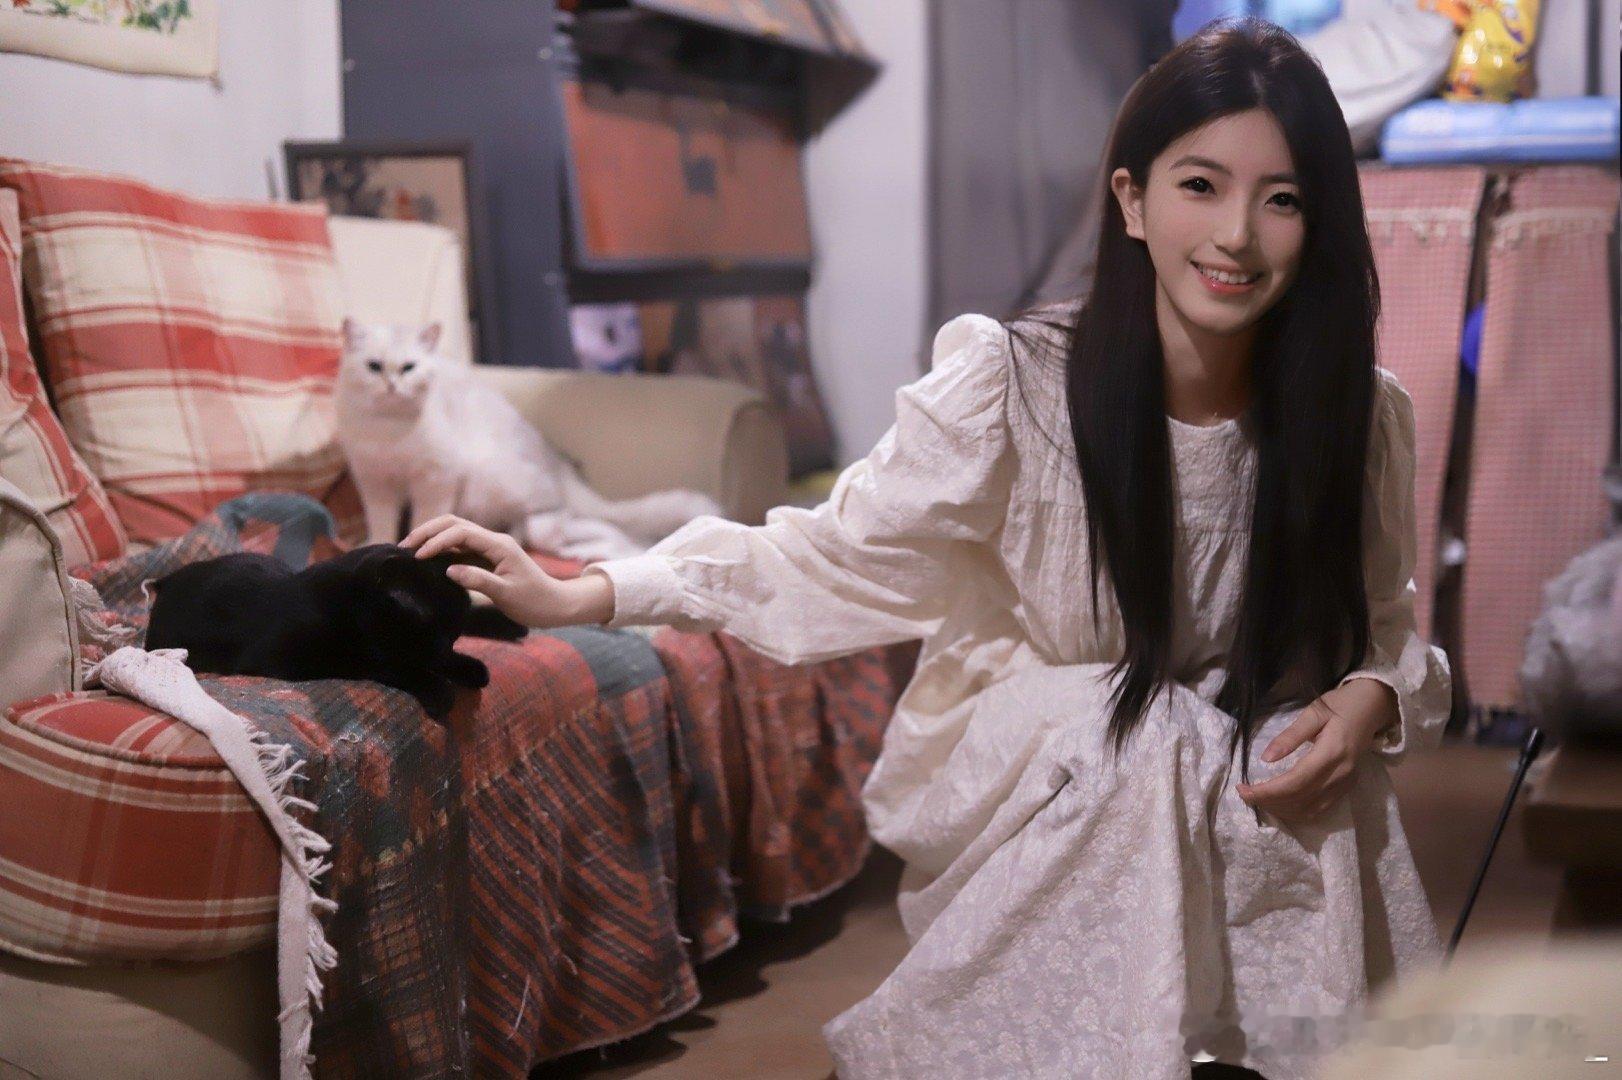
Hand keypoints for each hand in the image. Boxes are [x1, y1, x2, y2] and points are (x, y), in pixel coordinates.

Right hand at [402, 515, 605, 628]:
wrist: (555, 605)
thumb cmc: (534, 602)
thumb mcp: (506, 595)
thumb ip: (478, 581)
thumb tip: (449, 570)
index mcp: (499, 546)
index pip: (461, 532)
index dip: (437, 541)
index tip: (418, 557)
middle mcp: (494, 541)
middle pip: (454, 523)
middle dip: (428, 531)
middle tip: (404, 547)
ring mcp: (490, 547)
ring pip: (456, 532)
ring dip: (432, 537)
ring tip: (410, 551)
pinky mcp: (488, 557)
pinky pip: (460, 546)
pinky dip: (442, 548)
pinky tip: (427, 559)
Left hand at [1236, 678, 1397, 825]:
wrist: (1372, 708)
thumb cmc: (1340, 705)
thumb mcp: (1314, 712)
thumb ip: (1290, 736)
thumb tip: (1266, 758)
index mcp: (1332, 753)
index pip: (1295, 782)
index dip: (1267, 791)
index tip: (1242, 789)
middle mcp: (1341, 775)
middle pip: (1300, 800)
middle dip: (1268, 801)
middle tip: (1244, 793)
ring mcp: (1345, 785)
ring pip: (1309, 810)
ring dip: (1280, 809)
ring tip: (1258, 798)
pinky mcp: (1346, 788)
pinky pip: (1319, 810)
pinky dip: (1296, 812)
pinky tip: (1279, 803)